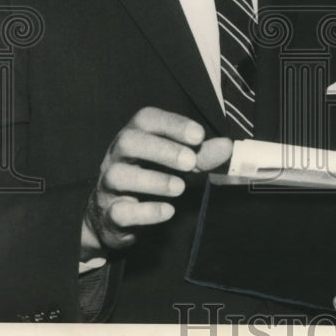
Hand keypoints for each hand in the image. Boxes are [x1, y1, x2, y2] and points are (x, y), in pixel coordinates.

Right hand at [82, 107, 232, 255]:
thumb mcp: (178, 162)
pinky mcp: (110, 214)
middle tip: (190, 162)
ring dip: (153, 180)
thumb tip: (227, 146)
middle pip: (129, 142)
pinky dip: (145, 212)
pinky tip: (168, 211)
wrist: (116, 216)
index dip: (172, 123)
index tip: (199, 135)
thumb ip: (202, 154)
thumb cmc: (153, 176)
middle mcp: (117, 157)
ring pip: (118, 175)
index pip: (146, 119)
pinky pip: (120, 211)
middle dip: (161, 149)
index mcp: (135, 136)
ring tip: (180, 187)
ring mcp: (108, 186)